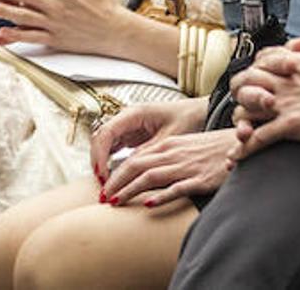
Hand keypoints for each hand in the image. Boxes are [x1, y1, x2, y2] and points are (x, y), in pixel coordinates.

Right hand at [89, 98, 209, 179]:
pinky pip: (114, 149)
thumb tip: (127, 169)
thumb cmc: (189, 119)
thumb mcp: (169, 139)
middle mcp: (127, 118)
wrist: (202, 113)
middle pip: (100, 139)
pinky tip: (114, 179)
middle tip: (103, 186)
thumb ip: (147, 152)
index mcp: (134, 113)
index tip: (102, 176)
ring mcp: (128, 127)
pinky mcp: (132, 136)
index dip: (100, 155)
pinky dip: (111, 163)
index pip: (106, 133)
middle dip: (97, 162)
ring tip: (106, 186)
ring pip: (105, 145)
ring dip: (102, 164)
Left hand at [100, 129, 233, 207]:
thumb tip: (142, 173)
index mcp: (169, 145)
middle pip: (136, 167)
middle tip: (103, 198)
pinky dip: (162, 196)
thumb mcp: (185, 147)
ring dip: (130, 190)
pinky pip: (178, 188)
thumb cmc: (213, 148)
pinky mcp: (201, 179)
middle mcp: (174, 154)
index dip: (116, 174)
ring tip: (116, 203)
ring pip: (151, 177)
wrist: (242, 143)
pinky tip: (149, 204)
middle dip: (116, 183)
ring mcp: (187, 166)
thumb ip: (165, 157)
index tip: (105, 188)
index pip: (134, 159)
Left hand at [228, 34, 299, 161]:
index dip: (256, 68)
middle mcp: (287, 81)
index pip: (262, 59)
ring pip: (246, 108)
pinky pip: (259, 137)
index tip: (260, 78)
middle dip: (240, 91)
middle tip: (243, 102)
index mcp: (298, 62)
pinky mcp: (293, 126)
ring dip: (240, 119)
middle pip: (246, 81)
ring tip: (241, 129)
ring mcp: (288, 103)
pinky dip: (245, 148)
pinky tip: (236, 157)